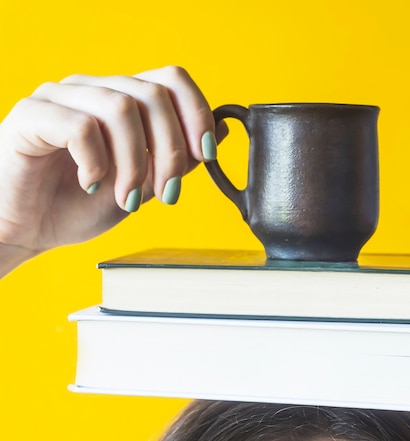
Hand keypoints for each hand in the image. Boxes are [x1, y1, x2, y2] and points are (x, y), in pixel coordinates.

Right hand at [0, 66, 221, 275]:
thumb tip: (220, 131)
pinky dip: (97, 162)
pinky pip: (79, 126)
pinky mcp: (31, 117)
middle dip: (171, 150)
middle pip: (152, 94)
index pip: (170, 79)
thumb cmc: (79, 205)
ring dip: (135, 163)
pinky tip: (92, 184)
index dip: (197, 114)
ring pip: (120, 107)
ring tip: (128, 198)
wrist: (28, 230)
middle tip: (167, 193)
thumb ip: (178, 159)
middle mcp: (93, 91)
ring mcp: (60, 99)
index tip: (206, 155)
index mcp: (121, 102)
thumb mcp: (144, 186)